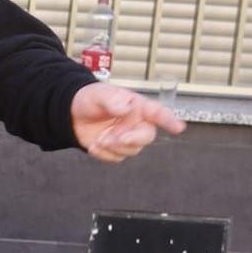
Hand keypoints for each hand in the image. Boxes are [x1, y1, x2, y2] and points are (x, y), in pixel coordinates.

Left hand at [70, 83, 185, 162]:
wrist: (72, 114)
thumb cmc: (91, 99)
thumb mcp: (99, 95)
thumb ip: (112, 100)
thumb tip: (125, 108)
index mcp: (137, 106)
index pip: (157, 113)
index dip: (169, 120)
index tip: (179, 127)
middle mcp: (136, 123)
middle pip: (146, 136)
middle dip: (134, 139)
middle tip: (117, 138)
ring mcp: (127, 137)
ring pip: (131, 149)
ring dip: (115, 147)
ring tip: (99, 139)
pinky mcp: (116, 149)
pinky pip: (117, 157)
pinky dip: (104, 154)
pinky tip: (94, 145)